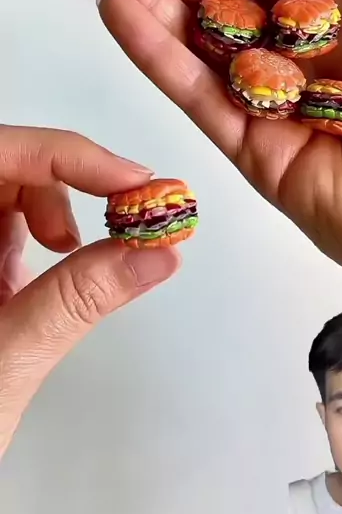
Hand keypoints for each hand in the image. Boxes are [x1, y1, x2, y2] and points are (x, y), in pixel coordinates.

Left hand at [0, 125, 179, 458]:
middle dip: (69, 182)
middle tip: (126, 214)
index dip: (69, 156)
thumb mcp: (11, 360)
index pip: (1, 153)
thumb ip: (80, 298)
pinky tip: (57, 265)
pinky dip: (44, 235)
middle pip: (8, 165)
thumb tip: (154, 252)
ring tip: (78, 252)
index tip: (131, 182)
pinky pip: (7, 226)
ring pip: (9, 190)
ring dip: (56, 210)